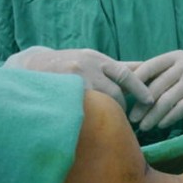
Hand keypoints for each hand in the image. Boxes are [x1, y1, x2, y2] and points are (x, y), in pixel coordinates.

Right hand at [3, 46, 152, 109]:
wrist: (31, 66)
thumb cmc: (70, 64)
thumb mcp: (93, 60)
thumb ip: (119, 67)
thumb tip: (148, 68)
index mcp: (96, 59)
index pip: (124, 73)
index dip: (139, 88)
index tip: (150, 101)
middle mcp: (85, 66)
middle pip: (114, 92)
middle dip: (122, 106)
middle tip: (128, 119)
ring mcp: (72, 80)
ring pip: (100, 103)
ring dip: (107, 114)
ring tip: (110, 122)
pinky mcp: (61, 93)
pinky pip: (83, 110)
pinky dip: (91, 117)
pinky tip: (93, 124)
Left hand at [128, 50, 182, 129]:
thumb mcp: (177, 66)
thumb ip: (155, 71)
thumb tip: (123, 79)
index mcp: (173, 56)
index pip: (148, 67)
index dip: (133, 82)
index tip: (121, 97)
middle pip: (156, 87)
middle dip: (142, 105)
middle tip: (131, 119)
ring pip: (168, 100)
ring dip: (154, 116)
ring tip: (144, 127)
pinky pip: (182, 107)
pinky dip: (170, 117)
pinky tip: (162, 125)